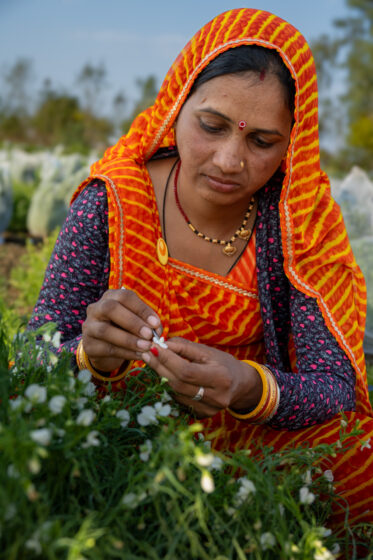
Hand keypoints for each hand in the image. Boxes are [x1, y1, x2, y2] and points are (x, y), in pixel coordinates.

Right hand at [82, 288, 161, 371]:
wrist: (106, 348)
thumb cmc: (125, 329)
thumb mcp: (136, 321)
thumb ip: (146, 322)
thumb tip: (157, 330)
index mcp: (110, 297)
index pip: (125, 296)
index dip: (141, 309)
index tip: (156, 323)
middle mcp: (96, 308)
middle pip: (110, 309)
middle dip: (132, 322)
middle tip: (149, 335)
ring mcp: (89, 327)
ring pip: (106, 331)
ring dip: (129, 340)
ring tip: (147, 347)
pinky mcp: (89, 346)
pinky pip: (107, 349)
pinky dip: (126, 353)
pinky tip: (139, 355)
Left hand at [141, 337, 261, 417]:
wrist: (240, 385)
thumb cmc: (222, 363)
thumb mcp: (207, 351)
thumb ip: (184, 346)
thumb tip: (161, 344)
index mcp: (220, 378)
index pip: (186, 371)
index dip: (167, 360)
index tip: (153, 347)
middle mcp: (216, 397)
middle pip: (178, 384)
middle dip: (160, 367)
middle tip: (147, 354)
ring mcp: (209, 410)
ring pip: (175, 394)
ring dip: (161, 377)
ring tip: (155, 362)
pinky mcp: (202, 416)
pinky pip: (178, 401)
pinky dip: (170, 388)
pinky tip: (167, 376)